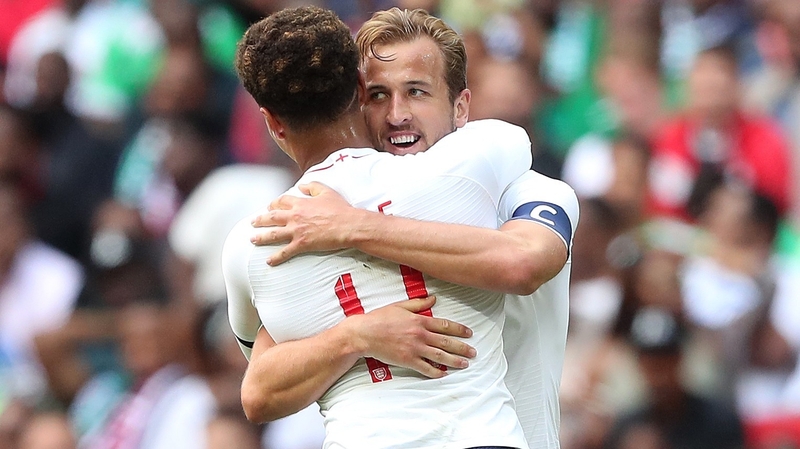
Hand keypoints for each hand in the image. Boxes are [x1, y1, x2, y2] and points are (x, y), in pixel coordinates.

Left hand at [251, 182, 361, 264]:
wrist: (348, 225)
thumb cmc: (340, 209)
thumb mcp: (327, 192)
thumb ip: (312, 186)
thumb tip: (302, 185)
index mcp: (300, 203)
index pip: (281, 201)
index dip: (274, 203)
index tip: (270, 206)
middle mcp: (295, 216)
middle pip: (272, 217)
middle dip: (260, 220)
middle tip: (254, 222)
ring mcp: (297, 231)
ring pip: (273, 234)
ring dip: (261, 237)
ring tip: (253, 239)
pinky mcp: (302, 244)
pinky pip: (285, 252)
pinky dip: (276, 257)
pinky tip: (269, 261)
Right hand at [346, 296, 475, 377]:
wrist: (364, 334)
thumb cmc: (379, 318)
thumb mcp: (400, 306)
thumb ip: (419, 304)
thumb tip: (433, 298)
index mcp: (419, 320)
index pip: (445, 325)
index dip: (459, 329)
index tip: (469, 333)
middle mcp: (420, 335)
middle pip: (446, 342)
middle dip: (462, 347)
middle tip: (473, 352)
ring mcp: (414, 349)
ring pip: (440, 356)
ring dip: (454, 361)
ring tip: (465, 364)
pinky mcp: (407, 360)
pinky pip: (426, 368)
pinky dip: (436, 372)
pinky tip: (444, 374)